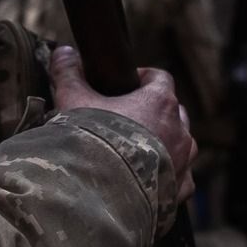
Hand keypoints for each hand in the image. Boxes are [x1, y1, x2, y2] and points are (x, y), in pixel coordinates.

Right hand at [49, 49, 198, 200]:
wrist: (97, 194)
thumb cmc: (90, 141)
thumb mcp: (72, 101)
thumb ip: (68, 74)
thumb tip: (62, 52)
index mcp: (159, 102)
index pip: (160, 78)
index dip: (144, 77)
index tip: (127, 82)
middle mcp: (179, 130)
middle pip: (175, 111)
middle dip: (156, 112)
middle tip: (130, 118)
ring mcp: (183, 162)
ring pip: (183, 145)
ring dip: (166, 144)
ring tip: (140, 151)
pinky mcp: (179, 191)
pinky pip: (181, 179)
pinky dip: (169, 177)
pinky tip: (149, 181)